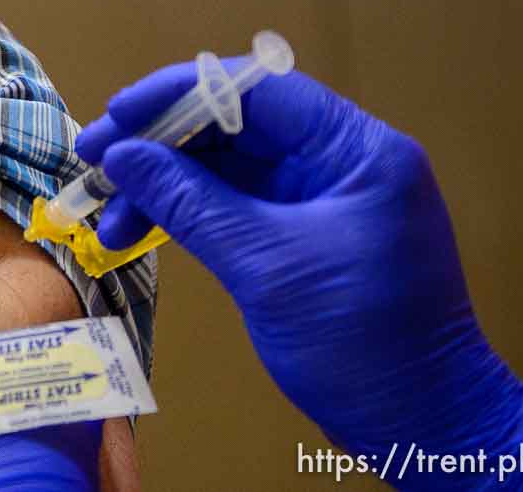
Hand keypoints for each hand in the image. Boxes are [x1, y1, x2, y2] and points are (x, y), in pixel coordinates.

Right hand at [78, 65, 522, 488]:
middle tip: (96, 161)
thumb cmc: (365, 344)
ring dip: (165, 184)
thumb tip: (122, 156)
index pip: (257, 91)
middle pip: (236, 125)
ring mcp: (324, 200)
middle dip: (161, 143)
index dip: (178, 95)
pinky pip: (235, 205)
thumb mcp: (267, 267)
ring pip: (227, 167)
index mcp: (357, 151)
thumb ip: (191, 203)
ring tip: (107, 212)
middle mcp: (342, 162)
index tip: (118, 116)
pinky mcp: (305, 236)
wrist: (427, 430)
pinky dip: (186, 214)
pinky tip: (137, 229)